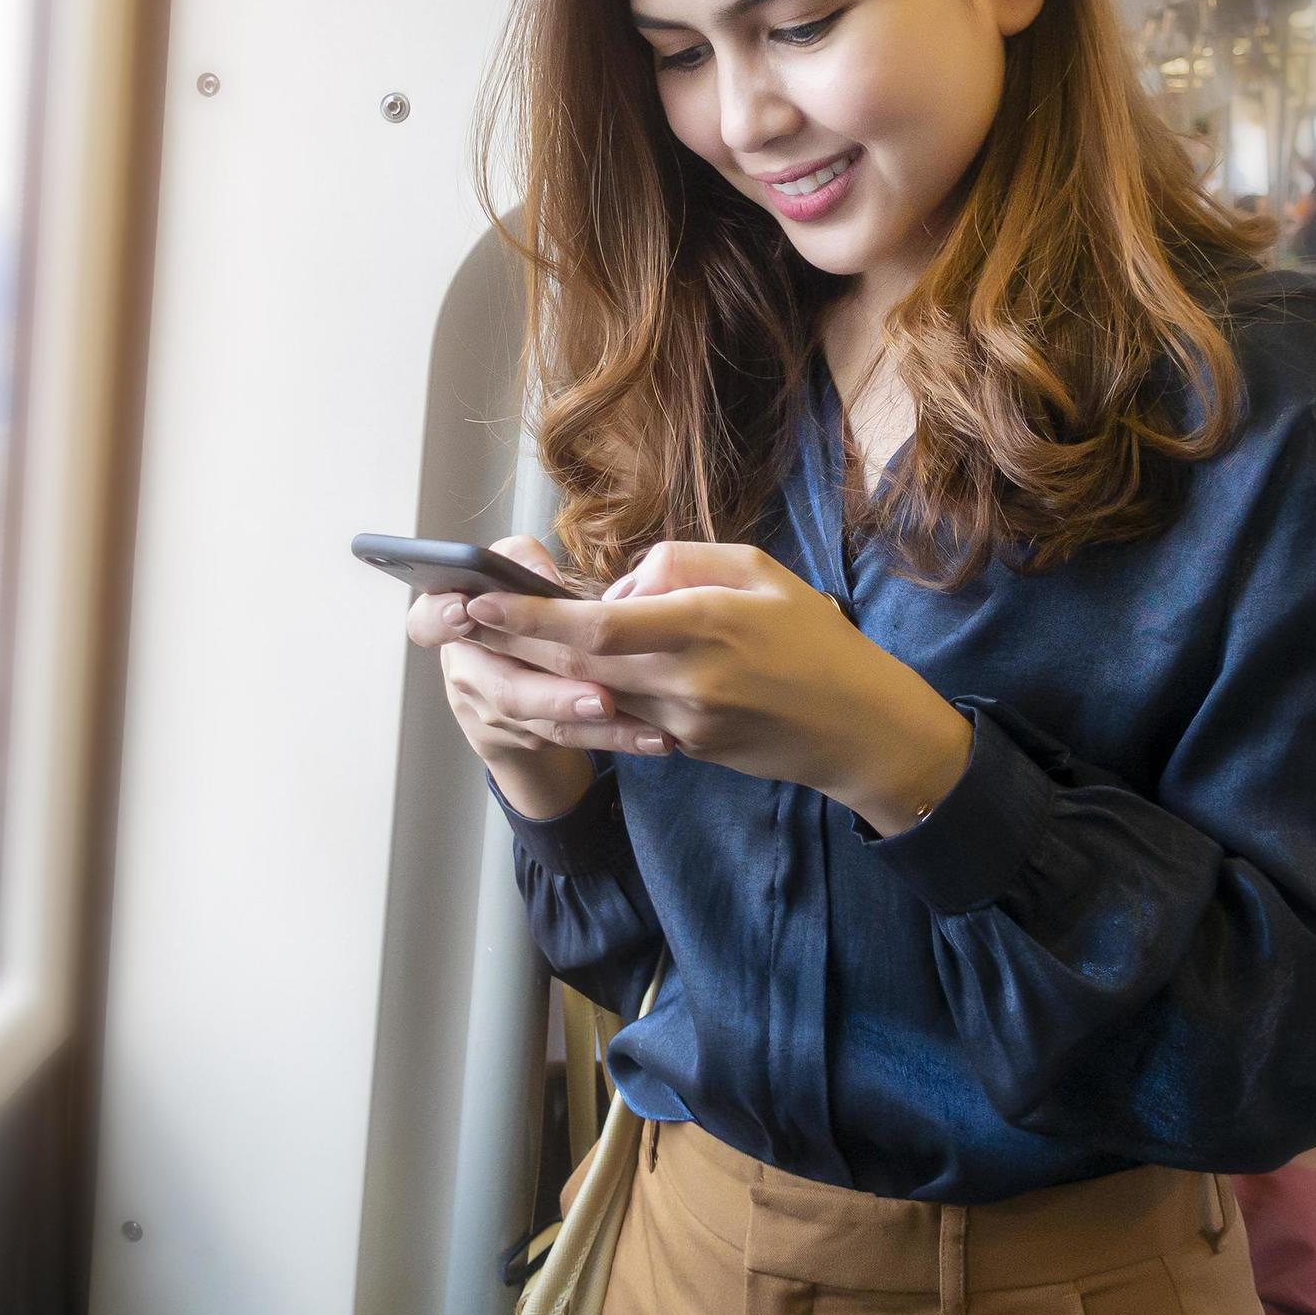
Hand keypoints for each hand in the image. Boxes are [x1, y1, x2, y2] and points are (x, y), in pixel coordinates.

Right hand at [407, 534, 666, 819]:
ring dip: (599, 730)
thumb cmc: (522, 609)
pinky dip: (615, 739)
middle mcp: (467, 670)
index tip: (465, 611)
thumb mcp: (515, 575)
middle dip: (555, 696)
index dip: (440, 618)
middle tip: (602, 698)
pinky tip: (654, 737)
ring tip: (643, 728)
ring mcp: (492, 712)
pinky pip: (570, 742)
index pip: (427, 621)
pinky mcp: (523, 740)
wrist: (523, 674)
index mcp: (451, 622)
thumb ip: (521, 563)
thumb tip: (540, 577)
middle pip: (505, 689)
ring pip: (545, 725)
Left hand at [462, 541, 972, 833]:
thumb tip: (621, 584)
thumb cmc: (815, 637)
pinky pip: (627, 716)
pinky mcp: (686, 750)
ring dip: (542, 671)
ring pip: (593, 695)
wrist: (860, 729)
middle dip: (512, 642)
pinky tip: (564, 673)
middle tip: (455, 617)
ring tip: (493, 639)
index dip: (530, 616)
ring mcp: (682, 724)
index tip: (479, 599)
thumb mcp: (758, 572)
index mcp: (703, 625)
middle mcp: (685, 681)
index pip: (597, 625)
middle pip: (577, 666)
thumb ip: (681, 565)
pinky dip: (594, 695)